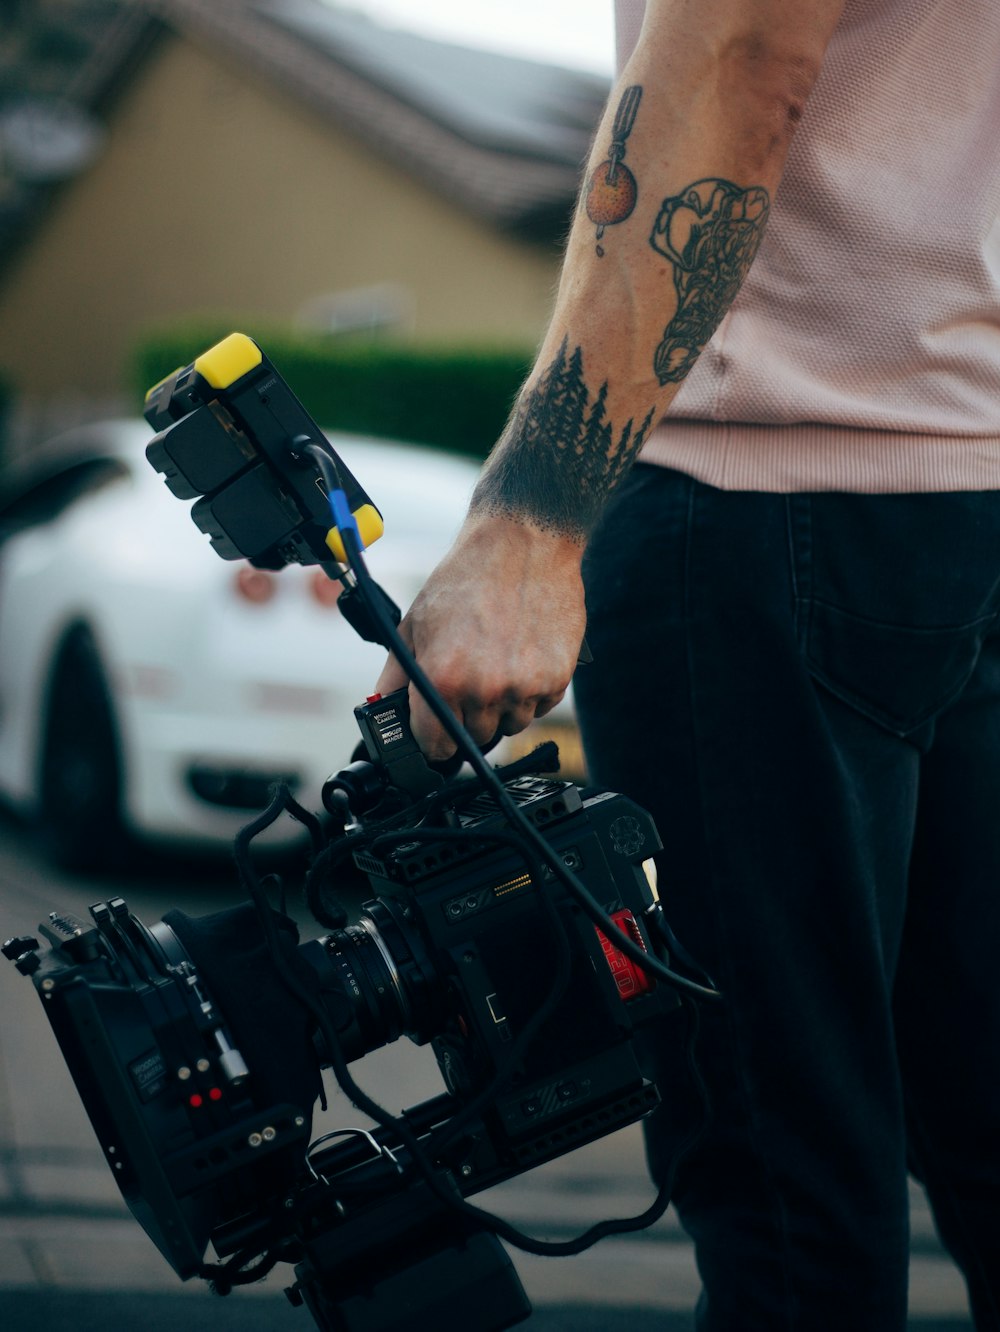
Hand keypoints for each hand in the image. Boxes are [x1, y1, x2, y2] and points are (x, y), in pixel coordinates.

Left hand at [375, 512, 586, 759]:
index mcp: (443, 679)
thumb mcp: (415, 623)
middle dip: (466, 715)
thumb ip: (397, 675)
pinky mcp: (557, 679)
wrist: (524, 543)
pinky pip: (539, 708)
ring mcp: (525, 687)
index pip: (435, 747)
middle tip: (469, 676)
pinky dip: (530, 692)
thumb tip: (386, 709)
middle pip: (473, 739)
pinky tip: (521, 656)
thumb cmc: (467, 578)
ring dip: (501, 706)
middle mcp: (485, 690)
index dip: (432, 738)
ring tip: (497, 661)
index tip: (436, 728)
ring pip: (509, 726)